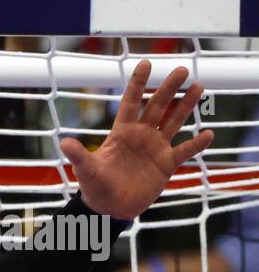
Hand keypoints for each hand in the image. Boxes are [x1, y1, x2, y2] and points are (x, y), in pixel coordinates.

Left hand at [59, 60, 212, 221]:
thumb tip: (64, 143)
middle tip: (181, 70)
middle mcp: (141, 135)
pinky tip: (208, 134)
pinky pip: (184, 151)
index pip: (130, 103)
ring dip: (186, 106)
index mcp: (121, 132)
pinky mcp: (166, 164)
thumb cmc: (95, 187)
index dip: (137, 84)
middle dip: (168, 89)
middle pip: (157, 107)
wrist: (109, 208)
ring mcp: (155, 148)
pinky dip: (196, 144)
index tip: (146, 63)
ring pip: (173, 121)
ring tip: (198, 86)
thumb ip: (79, 155)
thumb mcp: (87, 170)